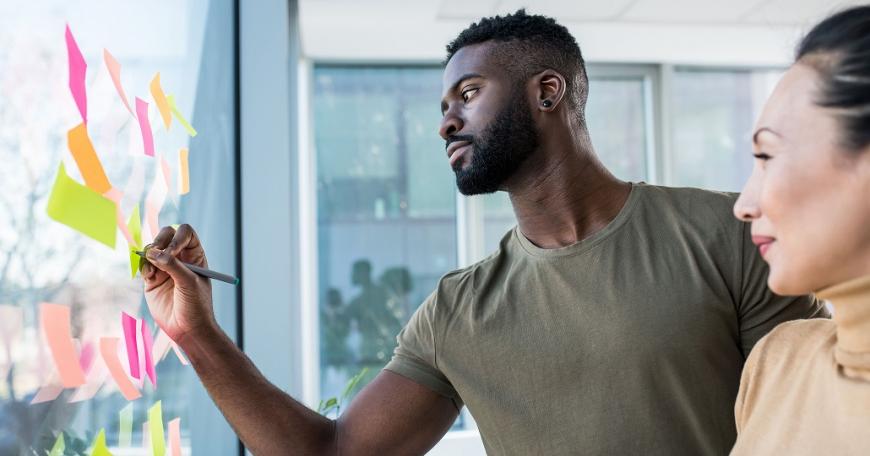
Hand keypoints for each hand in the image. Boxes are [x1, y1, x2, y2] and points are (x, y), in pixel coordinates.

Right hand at [141, 224, 215, 345]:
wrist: (187, 329)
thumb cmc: (196, 305)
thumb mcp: (189, 283)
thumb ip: (172, 265)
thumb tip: (152, 252)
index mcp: (195, 255)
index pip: (185, 233)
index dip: (178, 237)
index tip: (173, 252)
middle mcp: (180, 258)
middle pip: (166, 235)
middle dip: (159, 241)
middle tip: (157, 255)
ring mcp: (165, 268)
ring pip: (152, 249)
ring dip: (149, 254)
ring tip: (153, 271)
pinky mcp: (152, 279)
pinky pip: (143, 264)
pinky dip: (143, 266)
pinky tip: (150, 277)